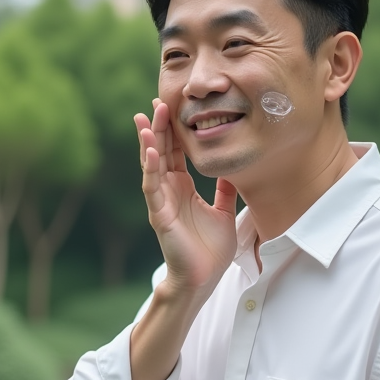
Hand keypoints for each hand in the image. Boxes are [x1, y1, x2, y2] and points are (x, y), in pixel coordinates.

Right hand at [135, 99, 237, 297]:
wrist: (204, 278)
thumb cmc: (210, 249)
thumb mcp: (225, 211)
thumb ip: (226, 190)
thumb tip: (233, 170)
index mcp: (183, 188)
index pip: (175, 152)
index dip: (174, 130)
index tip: (173, 106)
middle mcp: (169, 191)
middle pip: (161, 152)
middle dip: (159, 127)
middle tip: (157, 101)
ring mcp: (161, 202)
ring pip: (151, 166)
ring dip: (148, 142)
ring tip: (146, 119)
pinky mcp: (159, 215)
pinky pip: (153, 187)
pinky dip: (150, 168)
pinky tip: (150, 150)